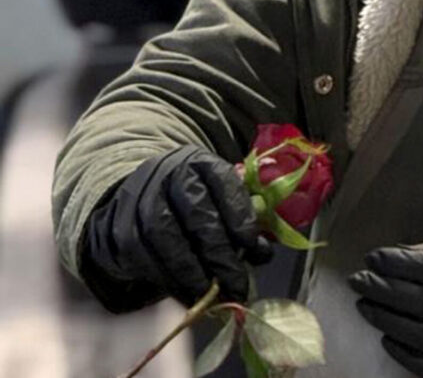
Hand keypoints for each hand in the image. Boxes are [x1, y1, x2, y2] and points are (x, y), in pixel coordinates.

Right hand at [80, 145, 273, 311]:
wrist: (138, 204)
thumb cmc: (193, 206)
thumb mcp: (218, 199)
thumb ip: (243, 218)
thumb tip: (263, 252)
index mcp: (199, 162)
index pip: (222, 182)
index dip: (240, 216)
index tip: (254, 246)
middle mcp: (166, 175)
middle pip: (197, 215)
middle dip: (221, 255)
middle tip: (239, 284)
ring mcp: (139, 201)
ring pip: (168, 240)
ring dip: (194, 274)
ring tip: (215, 296)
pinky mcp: (122, 230)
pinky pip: (146, 260)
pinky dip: (172, 282)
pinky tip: (190, 296)